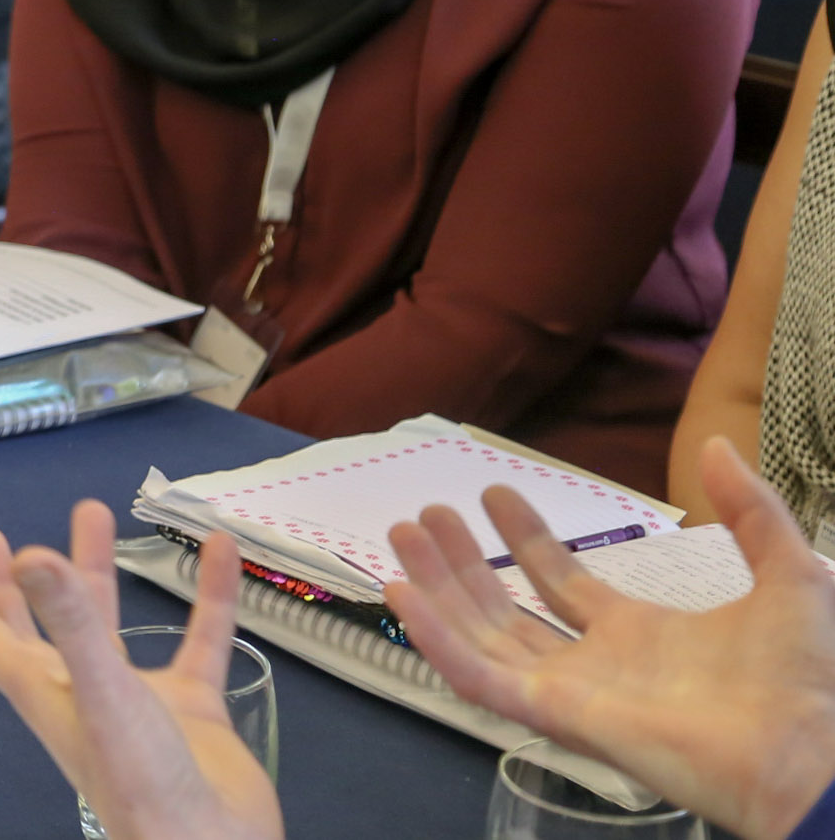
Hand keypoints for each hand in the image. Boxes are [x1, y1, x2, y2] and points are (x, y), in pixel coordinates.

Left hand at [0, 502, 284, 839]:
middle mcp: (76, 690)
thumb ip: (71, 621)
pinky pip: (198, 641)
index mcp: (38, 687)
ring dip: (95, 572)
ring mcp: (133, 701)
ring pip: (105, 625)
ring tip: (94, 514)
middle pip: (28, 624)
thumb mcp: (101, 691)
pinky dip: (206, 598)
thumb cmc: (141, 781)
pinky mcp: (190, 711)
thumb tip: (28, 553)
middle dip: (6, 580)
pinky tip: (219, 553)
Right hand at [385, 438, 834, 839]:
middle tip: (425, 514)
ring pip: (481, 638)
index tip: (492, 491)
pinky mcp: (558, 715)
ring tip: (400, 537)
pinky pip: (480, 679)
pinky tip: (401, 596)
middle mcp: (596, 663)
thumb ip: (751, 511)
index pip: (561, 582)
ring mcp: (571, 692)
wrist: (812, 748)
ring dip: (437, 589)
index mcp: (641, 635)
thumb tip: (717, 444)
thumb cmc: (803, 675)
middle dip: (462, 563)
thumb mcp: (787, 572)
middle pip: (507, 610)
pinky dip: (435, 640)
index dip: (525, 537)